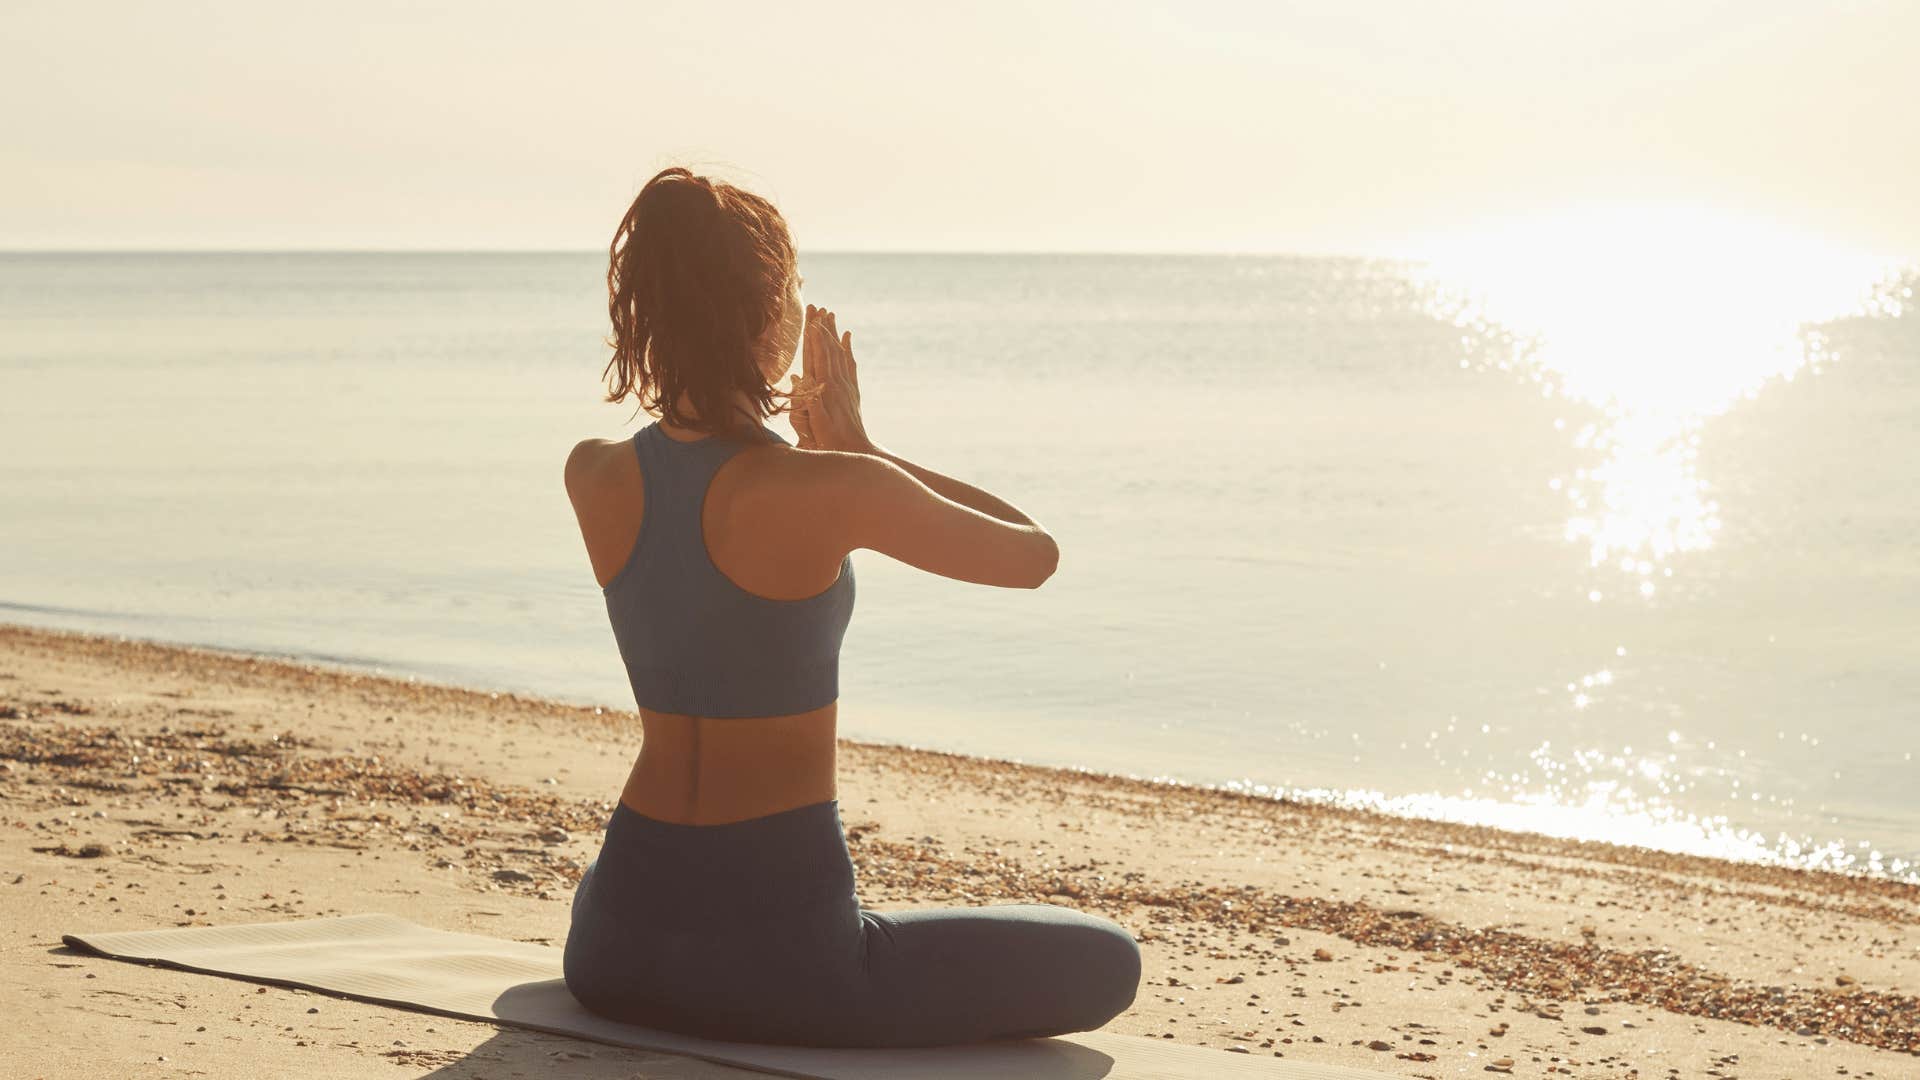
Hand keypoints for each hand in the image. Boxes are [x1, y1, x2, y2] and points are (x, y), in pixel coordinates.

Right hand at [789, 304, 873, 453]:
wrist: (855, 450)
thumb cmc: (830, 441)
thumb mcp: (817, 425)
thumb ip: (809, 402)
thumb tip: (800, 378)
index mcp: (827, 389)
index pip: (820, 358)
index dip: (816, 339)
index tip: (812, 321)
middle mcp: (838, 383)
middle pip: (831, 349)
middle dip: (824, 329)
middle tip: (820, 308)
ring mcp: (847, 386)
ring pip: (840, 353)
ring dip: (835, 333)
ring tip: (831, 315)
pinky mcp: (852, 390)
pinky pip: (850, 364)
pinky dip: (847, 348)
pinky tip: (847, 337)